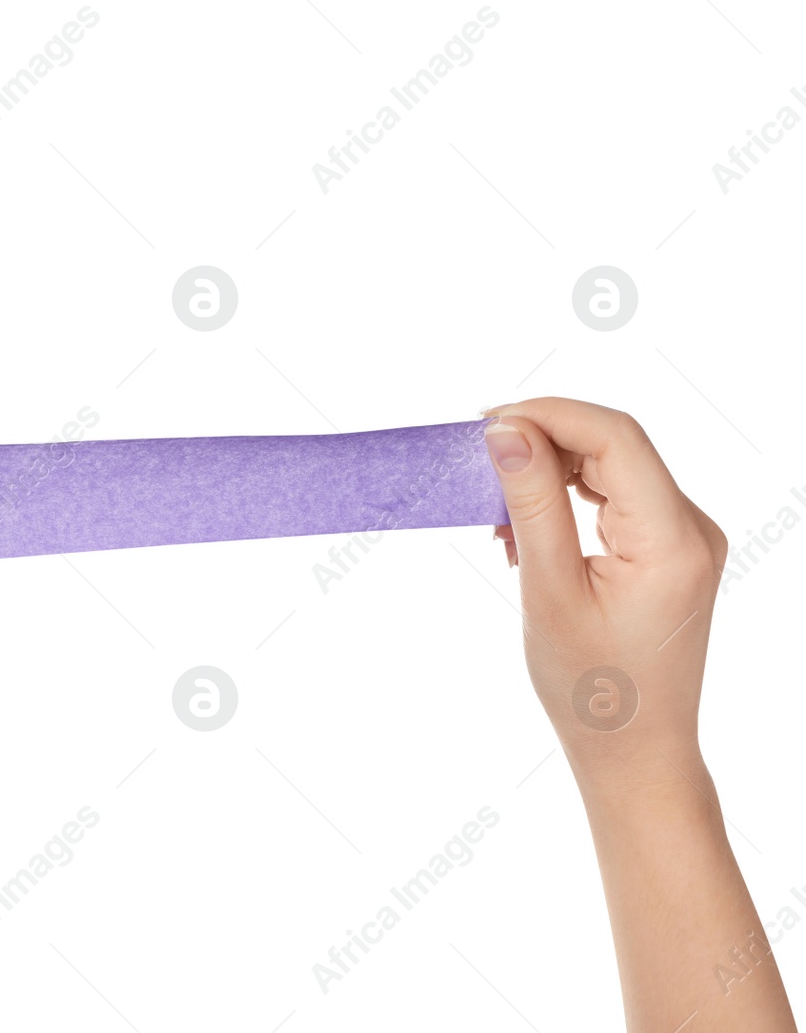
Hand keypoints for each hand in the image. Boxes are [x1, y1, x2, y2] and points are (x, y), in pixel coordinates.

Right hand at [480, 397, 727, 779]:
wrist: (635, 752)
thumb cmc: (592, 690)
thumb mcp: (549, 593)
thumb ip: (532, 505)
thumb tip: (506, 431)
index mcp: (673, 540)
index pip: (614, 438)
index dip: (548, 415)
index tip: (485, 425)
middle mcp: (691, 529)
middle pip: (615, 445)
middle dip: (542, 439)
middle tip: (475, 459)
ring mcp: (684, 539)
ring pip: (612, 466)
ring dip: (549, 469)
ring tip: (493, 509)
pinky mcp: (668, 550)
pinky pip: (615, 496)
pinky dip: (565, 497)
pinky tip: (523, 528)